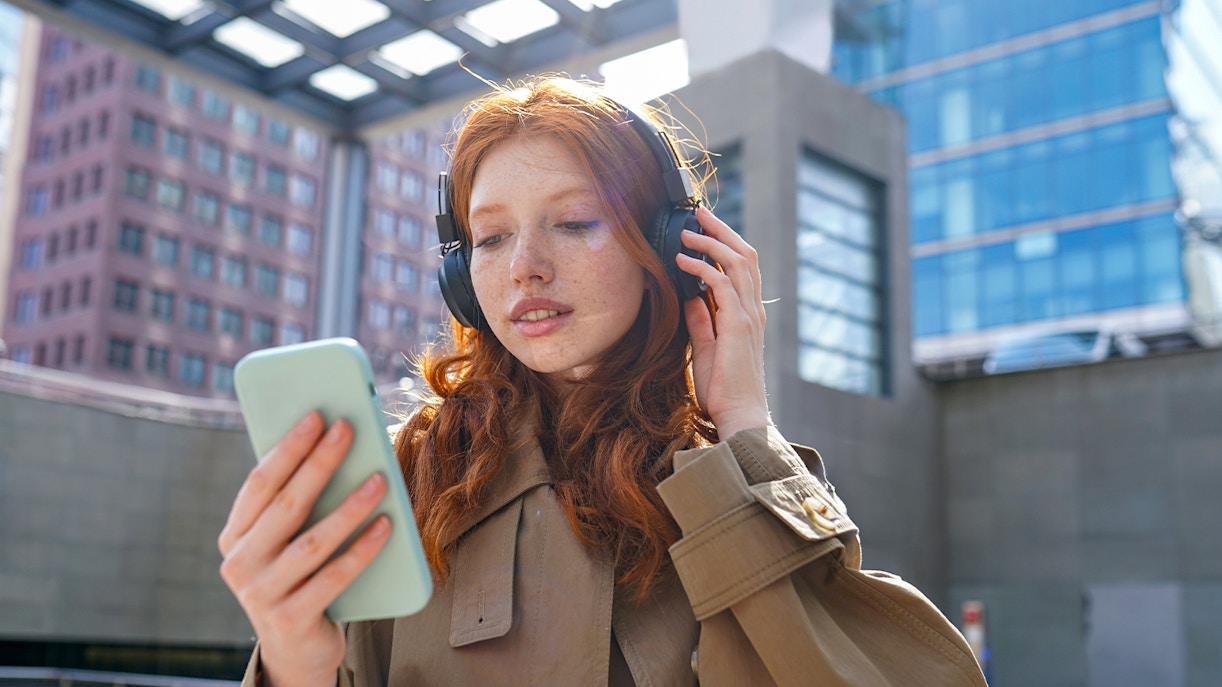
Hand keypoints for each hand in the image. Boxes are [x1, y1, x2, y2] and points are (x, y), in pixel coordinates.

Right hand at [218, 412, 390, 686]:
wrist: (296, 650)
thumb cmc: (298, 578)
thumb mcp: (288, 541)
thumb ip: (299, 503)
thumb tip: (338, 446)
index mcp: (234, 535)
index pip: (260, 483)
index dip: (288, 447)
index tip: (316, 415)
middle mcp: (239, 563)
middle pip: (286, 504)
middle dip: (320, 462)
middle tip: (348, 429)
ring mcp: (261, 594)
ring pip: (312, 542)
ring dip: (349, 507)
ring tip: (380, 479)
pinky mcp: (288, 619)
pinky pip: (332, 578)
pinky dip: (362, 550)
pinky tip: (386, 525)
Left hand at [676, 206, 770, 439]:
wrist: (740, 416)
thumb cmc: (724, 390)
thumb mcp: (707, 348)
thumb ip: (702, 321)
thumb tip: (690, 296)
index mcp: (747, 315)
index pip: (744, 267)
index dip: (727, 243)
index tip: (705, 228)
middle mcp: (752, 311)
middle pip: (745, 255)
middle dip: (722, 230)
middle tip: (699, 213)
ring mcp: (748, 317)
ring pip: (738, 263)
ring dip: (711, 242)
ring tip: (687, 231)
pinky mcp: (738, 326)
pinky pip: (723, 285)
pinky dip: (703, 268)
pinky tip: (683, 261)